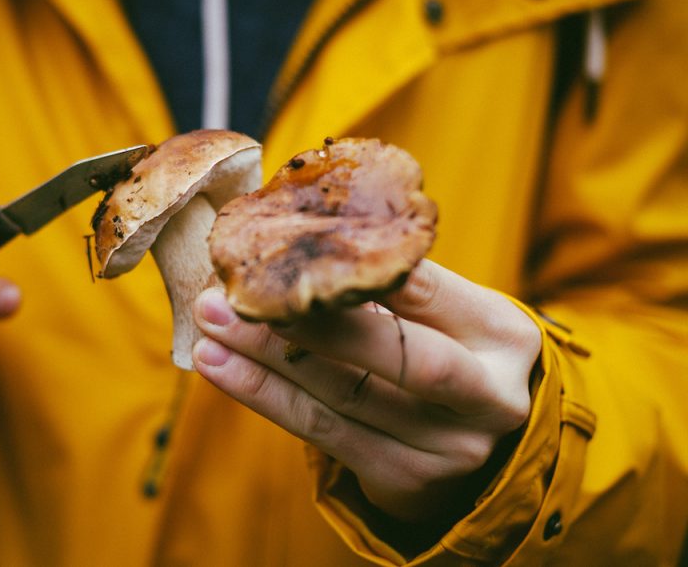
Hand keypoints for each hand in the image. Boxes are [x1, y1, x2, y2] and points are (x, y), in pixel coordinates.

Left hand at [192, 260, 539, 522]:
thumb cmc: (453, 352)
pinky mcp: (404, 479)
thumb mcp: (451, 313)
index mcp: (504, 333)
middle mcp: (489, 398)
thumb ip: (395, 283)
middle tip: (240, 293)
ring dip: (264, 358)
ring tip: (209, 321)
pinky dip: (262, 395)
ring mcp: (448, 449)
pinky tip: (218, 364)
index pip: (428, 290)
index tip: (290, 244)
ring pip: (343, 396)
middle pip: (397, 357)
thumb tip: (299, 234)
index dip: (358, 269)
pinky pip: (321, 432)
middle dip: (312, 325)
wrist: (487, 447)